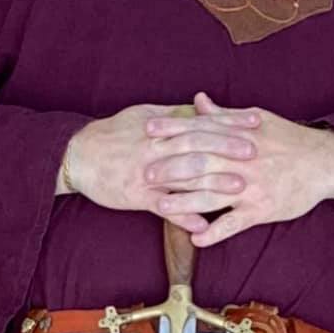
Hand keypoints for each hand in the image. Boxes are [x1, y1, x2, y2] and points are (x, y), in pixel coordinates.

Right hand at [66, 102, 260, 234]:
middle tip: (255, 151)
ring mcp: (147, 173)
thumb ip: (173, 114)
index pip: (201, 121)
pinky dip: (184, 216)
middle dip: (227, 147)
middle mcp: (156, 147)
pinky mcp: (137, 196)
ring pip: (185, 176)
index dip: (229, 121)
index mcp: (160, 126)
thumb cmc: (112, 134)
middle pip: (198, 145)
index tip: (254, 121)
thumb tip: (199, 107)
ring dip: (213, 181)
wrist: (78, 155)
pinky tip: (204, 226)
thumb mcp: (142, 115)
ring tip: (240, 187)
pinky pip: (164, 208)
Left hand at [143, 93, 333, 246]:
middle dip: (171, 168)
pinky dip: (216, 232)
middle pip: (201, 162)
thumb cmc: (288, 139)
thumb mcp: (257, 119)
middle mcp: (243, 160)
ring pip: (213, 195)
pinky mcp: (263, 209)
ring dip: (185, 202)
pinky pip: (235, 223)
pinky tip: (197, 239)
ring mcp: (252, 186)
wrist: (325, 162)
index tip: (148, 131)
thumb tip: (197, 100)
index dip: (172, 130)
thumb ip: (224, 115)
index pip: (200, 130)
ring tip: (160, 207)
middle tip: (145, 173)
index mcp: (240, 135)